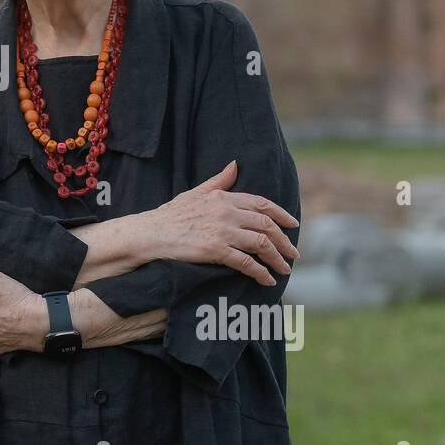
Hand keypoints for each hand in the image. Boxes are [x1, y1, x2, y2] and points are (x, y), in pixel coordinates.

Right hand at [144, 160, 299, 285]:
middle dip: (284, 241)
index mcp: (224, 198)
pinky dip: (260, 272)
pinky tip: (267, 280)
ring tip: (284, 269)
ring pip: (261, 244)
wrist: (151, 233)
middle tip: (294, 255)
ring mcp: (222, 231)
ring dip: (277, 259)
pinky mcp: (215, 250)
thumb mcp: (196, 193)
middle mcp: (227, 212)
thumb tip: (235, 165)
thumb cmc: (170, 215)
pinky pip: (246, 262)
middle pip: (267, 225)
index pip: (262, 204)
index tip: (293, 225)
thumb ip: (219, 181)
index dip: (281, 215)